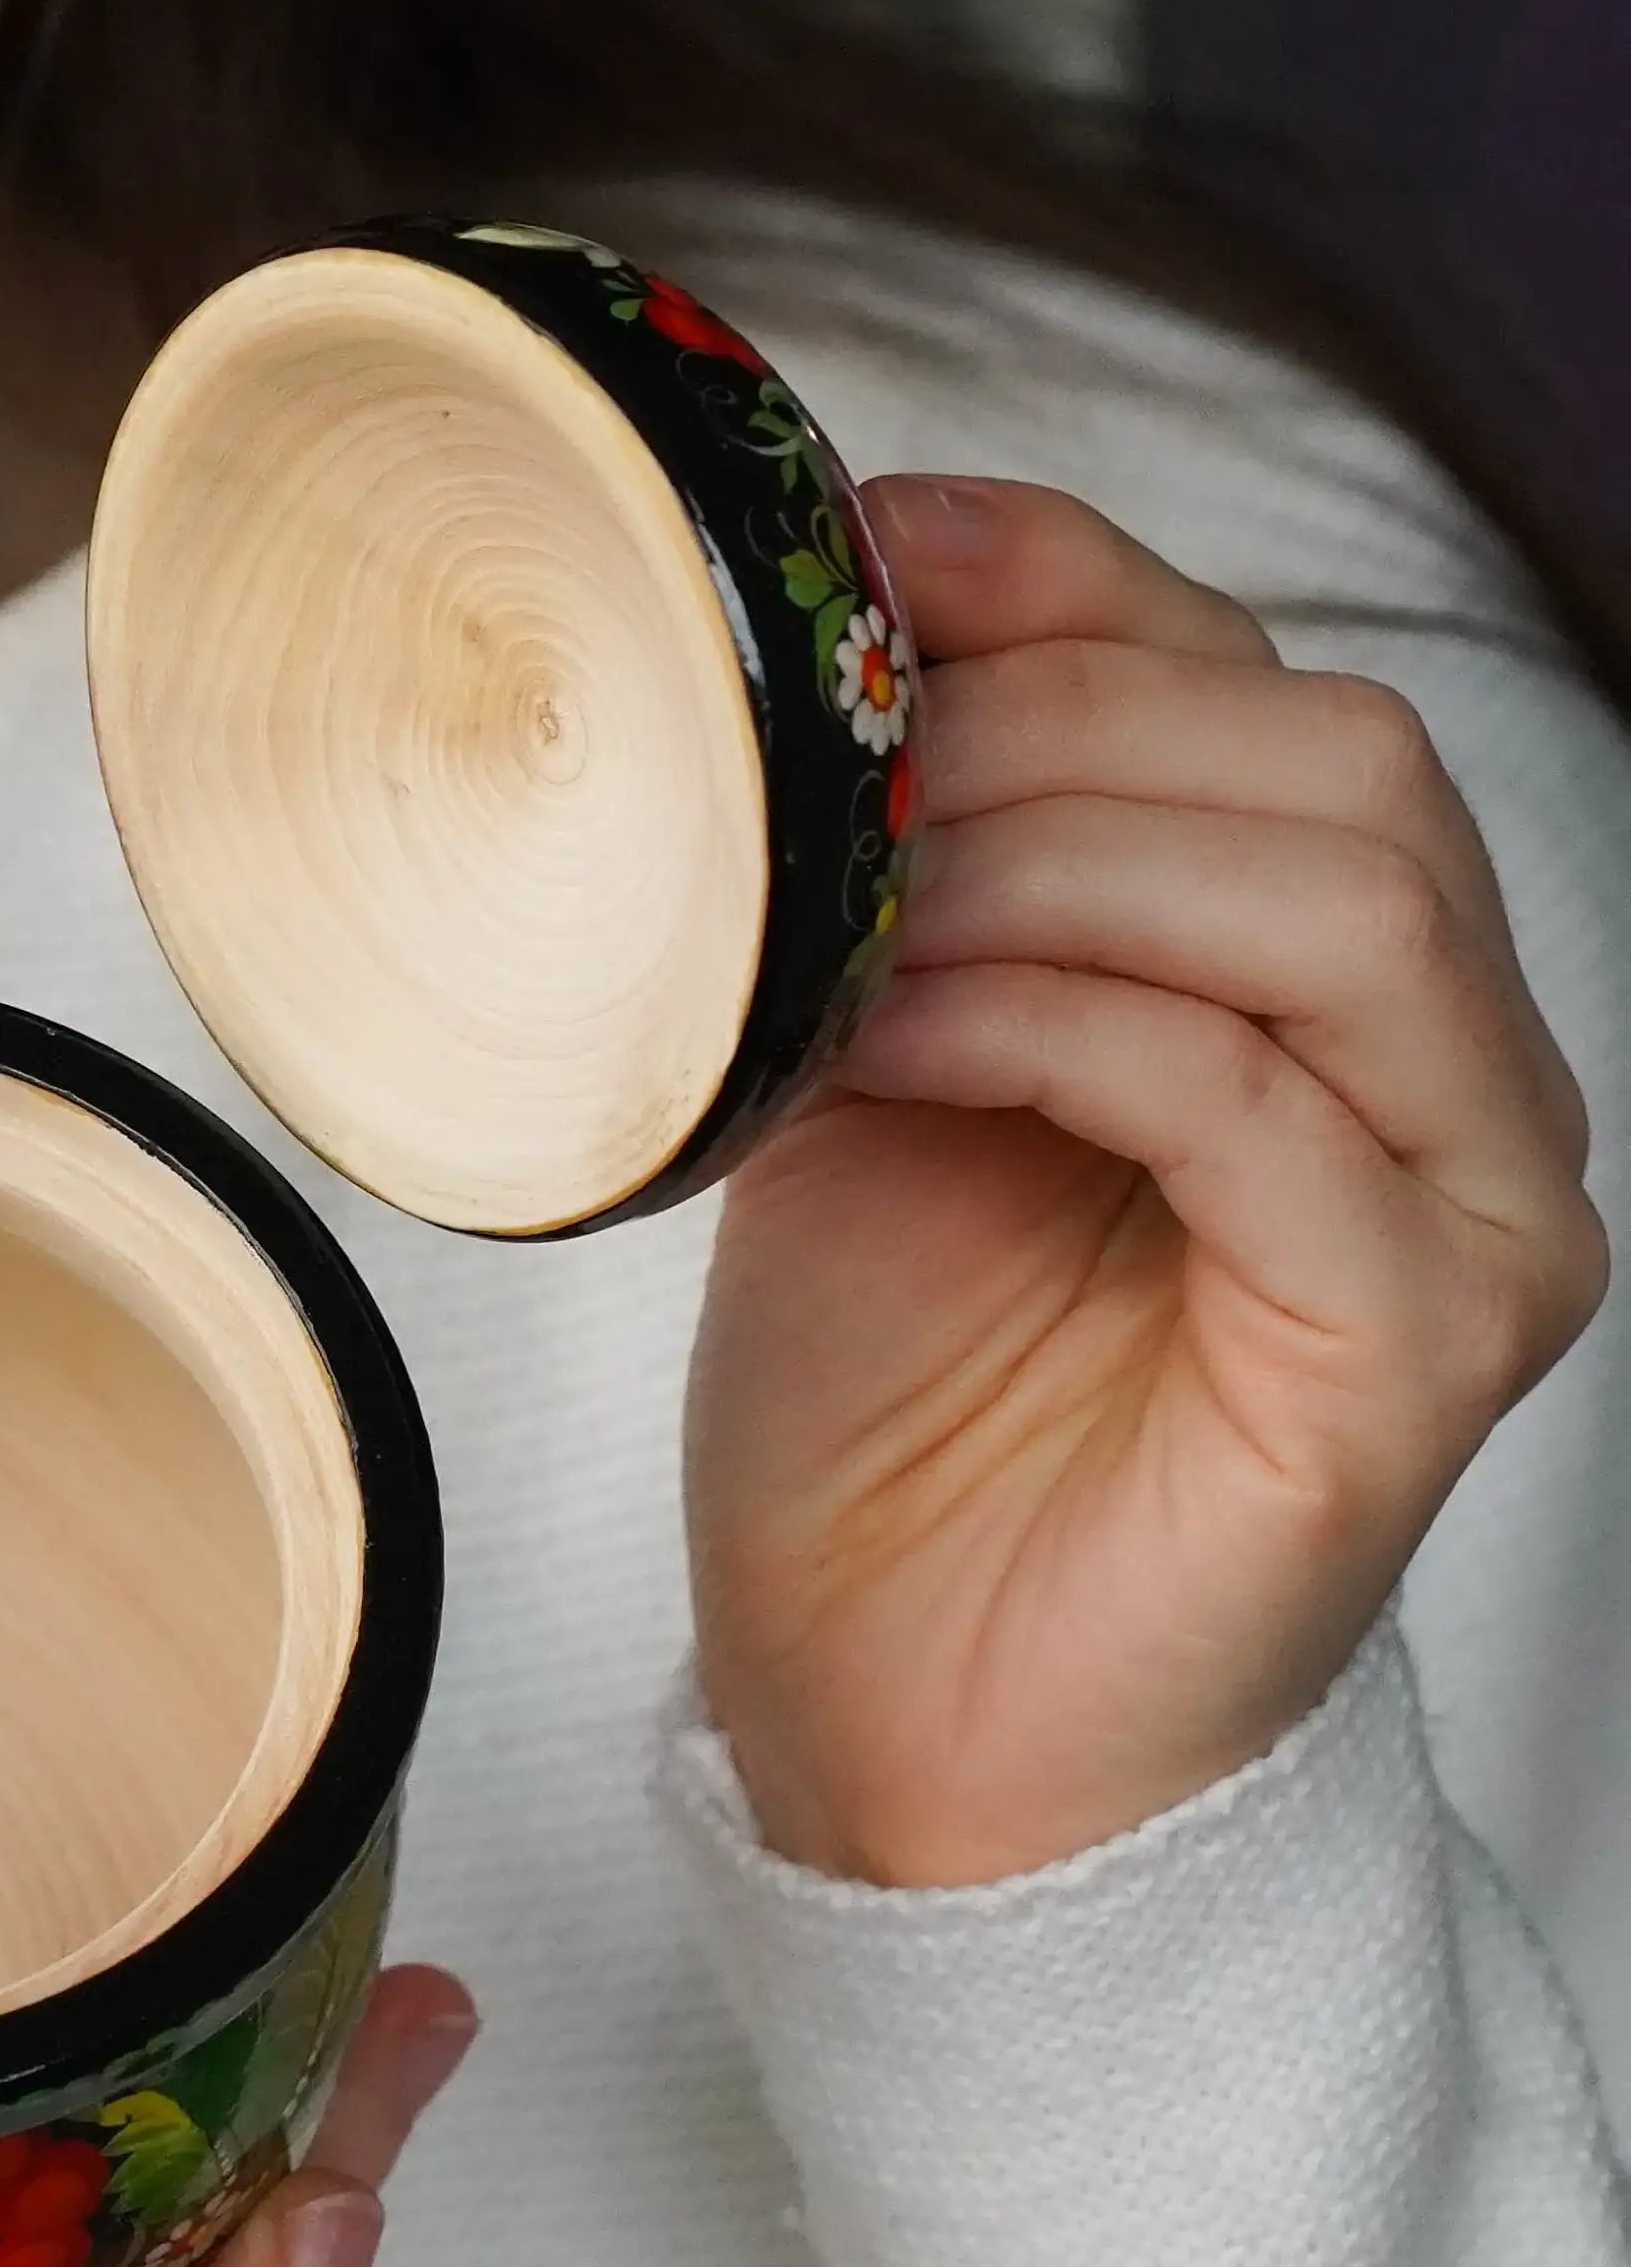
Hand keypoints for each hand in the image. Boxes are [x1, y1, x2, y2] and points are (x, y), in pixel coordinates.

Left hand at [688, 475, 1606, 1887]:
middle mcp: (1447, 1079)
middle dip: (1060, 725)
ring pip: (1342, 904)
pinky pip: (1262, 1109)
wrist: (895, 1718)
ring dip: (1063, 862)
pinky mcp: (1415, 1350)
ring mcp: (1466, 1214)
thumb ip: (894, 911)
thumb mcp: (869, 1097)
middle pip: (1334, 765)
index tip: (867, 548)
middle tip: (844, 770)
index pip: (1255, 697)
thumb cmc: (886, 1422)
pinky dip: (1062, 1033)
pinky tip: (892, 1036)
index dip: (1071, 585)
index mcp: (1322, 991)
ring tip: (857, 908)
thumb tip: (801, 694)